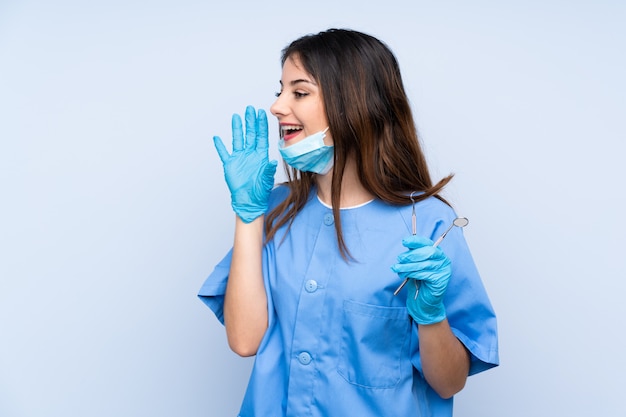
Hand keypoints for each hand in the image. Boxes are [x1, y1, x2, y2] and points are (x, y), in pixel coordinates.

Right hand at [213, 105, 277, 222]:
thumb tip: (273, 161)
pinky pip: (224, 153)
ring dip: (237, 128)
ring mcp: (240, 158)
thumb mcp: (267, 180)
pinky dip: (220, 146)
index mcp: (261, 156)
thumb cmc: (260, 191)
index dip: (261, 125)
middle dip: (250, 121)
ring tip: (236, 116)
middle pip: (250, 134)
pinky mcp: (230, 165)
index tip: (261, 113)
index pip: (261, 136)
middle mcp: (250, 154)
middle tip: (250, 109)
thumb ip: (269, 170)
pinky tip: (217, 138)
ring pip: (238, 139)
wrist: (250, 201)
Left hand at [391, 235, 451, 324]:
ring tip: (397, 268)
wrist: (424, 301)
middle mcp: (443, 260)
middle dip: (411, 255)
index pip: (427, 243)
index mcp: (437, 253)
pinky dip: (413, 273)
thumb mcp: (415, 265)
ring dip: (408, 266)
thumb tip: (405, 244)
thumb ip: (413, 255)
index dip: (416, 241)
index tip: (404, 242)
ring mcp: (443, 270)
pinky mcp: (441, 280)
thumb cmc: (419, 281)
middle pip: (427, 252)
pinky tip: (405, 275)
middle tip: (399, 258)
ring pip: (424, 264)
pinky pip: (425, 274)